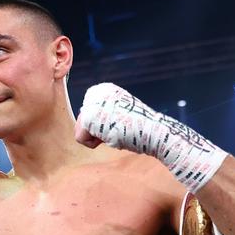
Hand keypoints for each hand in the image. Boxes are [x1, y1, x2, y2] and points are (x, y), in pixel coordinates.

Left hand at [76, 82, 226, 191]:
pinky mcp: (87, 116)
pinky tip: (112, 135)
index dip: (103, 128)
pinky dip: (95, 144)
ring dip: (98, 138)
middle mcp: (95, 92)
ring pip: (81, 131)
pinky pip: (80, 139)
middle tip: (119, 129)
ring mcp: (91, 103)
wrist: (154, 131)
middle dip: (99, 133)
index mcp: (103, 90)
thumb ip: (105, 115)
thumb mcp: (120, 115)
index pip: (89, 117)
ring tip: (116, 131)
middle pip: (83, 124)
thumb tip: (86, 125)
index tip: (121, 124)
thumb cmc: (140, 129)